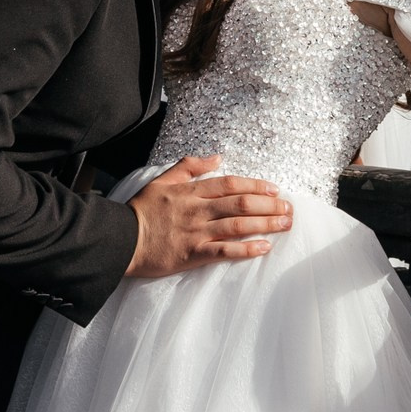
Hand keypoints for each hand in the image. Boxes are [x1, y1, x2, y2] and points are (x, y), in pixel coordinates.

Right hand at [124, 155, 290, 279]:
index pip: (230, 184)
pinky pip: (225, 251)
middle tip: (289, 208)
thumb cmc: (141, 210)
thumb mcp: (161, 180)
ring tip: (285, 224)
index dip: (256, 185)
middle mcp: (198, 210)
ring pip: (238, 225)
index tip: (275, 189)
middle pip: (241, 203)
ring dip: (265, 224)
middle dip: (269, 205)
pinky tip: (264, 248)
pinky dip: (246, 249)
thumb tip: (216, 157)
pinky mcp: (194, 254)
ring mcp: (197, 232)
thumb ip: (189, 166)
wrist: (121, 239)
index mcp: (191, 191)